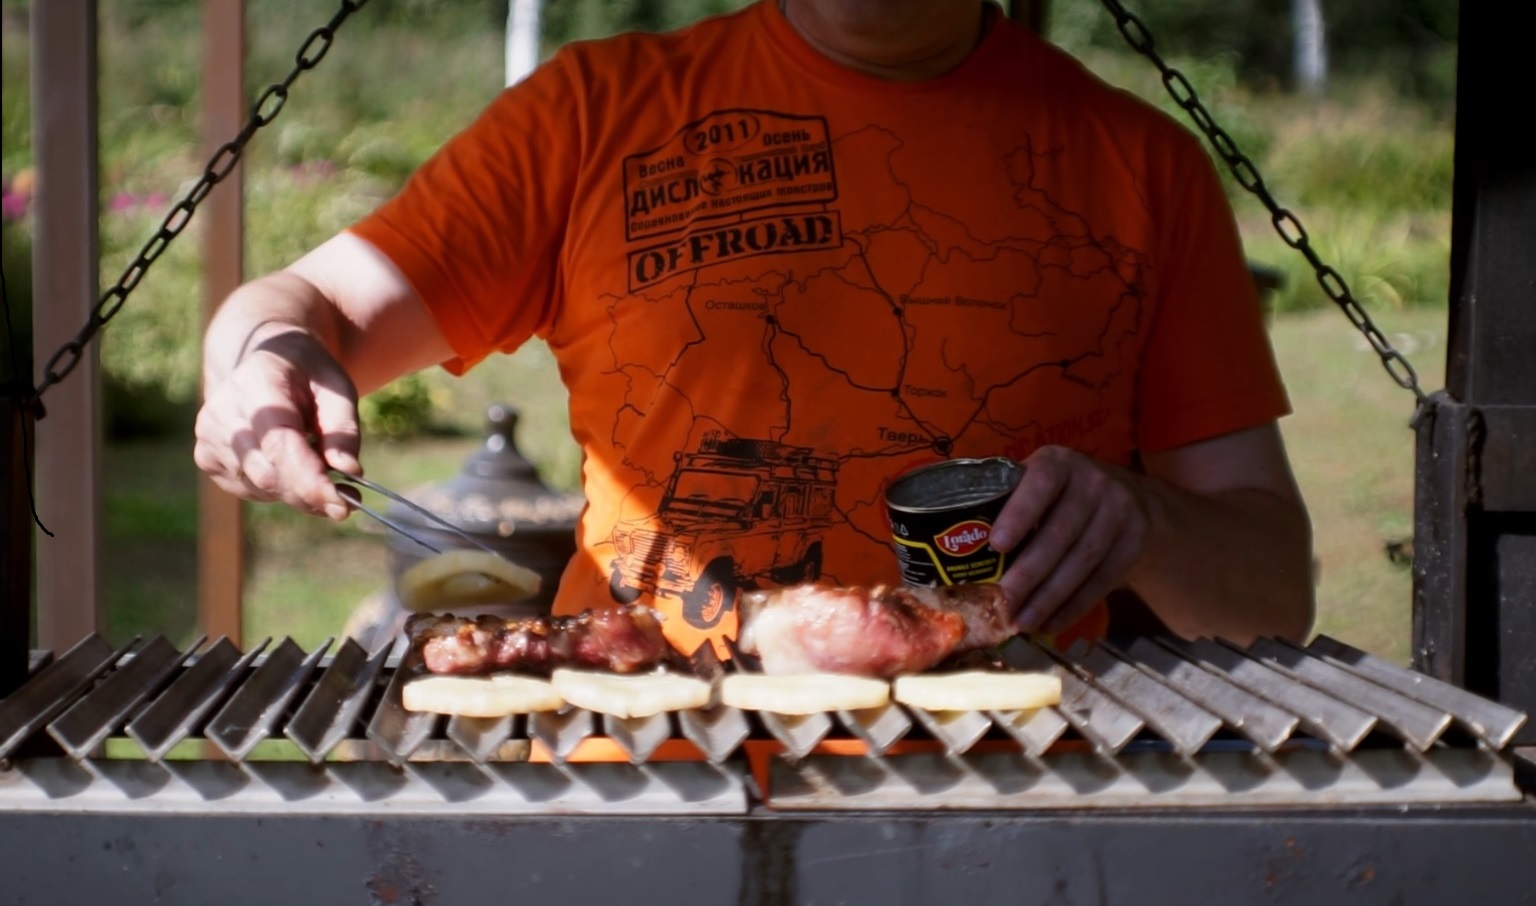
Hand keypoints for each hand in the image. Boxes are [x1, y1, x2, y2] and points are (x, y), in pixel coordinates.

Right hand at [193, 329, 361, 519]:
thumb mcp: (337, 388)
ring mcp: (208, 437)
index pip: (279, 445)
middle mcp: (222, 412)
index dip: (309, 481)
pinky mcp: (206, 457)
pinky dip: (279, 490)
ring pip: (259, 488)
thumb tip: (349, 471)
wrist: (265, 359)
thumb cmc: (308, 374)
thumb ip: (343, 429)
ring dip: (298, 493)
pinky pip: (249, 490)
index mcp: (256, 386)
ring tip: (323, 474)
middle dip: (310, 494)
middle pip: (267, 474)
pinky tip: (292, 468)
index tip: (341, 506)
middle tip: (347, 500)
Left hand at [988, 446, 1149, 633]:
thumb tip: (948, 546)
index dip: (1018, 515)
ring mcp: (1119, 510)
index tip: (996, 546)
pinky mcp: (1135, 540)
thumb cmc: (1062, 495)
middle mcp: (1093, 481)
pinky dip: (1076, 605)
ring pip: (1082, 561)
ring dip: (1050, 597)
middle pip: (1060, 534)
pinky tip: (1052, 623)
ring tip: (1022, 622)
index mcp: (1058, 463)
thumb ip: (1007, 501)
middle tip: (1003, 603)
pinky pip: (1103, 578)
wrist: (1132, 498)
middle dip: (1029, 574)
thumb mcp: (1040, 483)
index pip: (1039, 485)